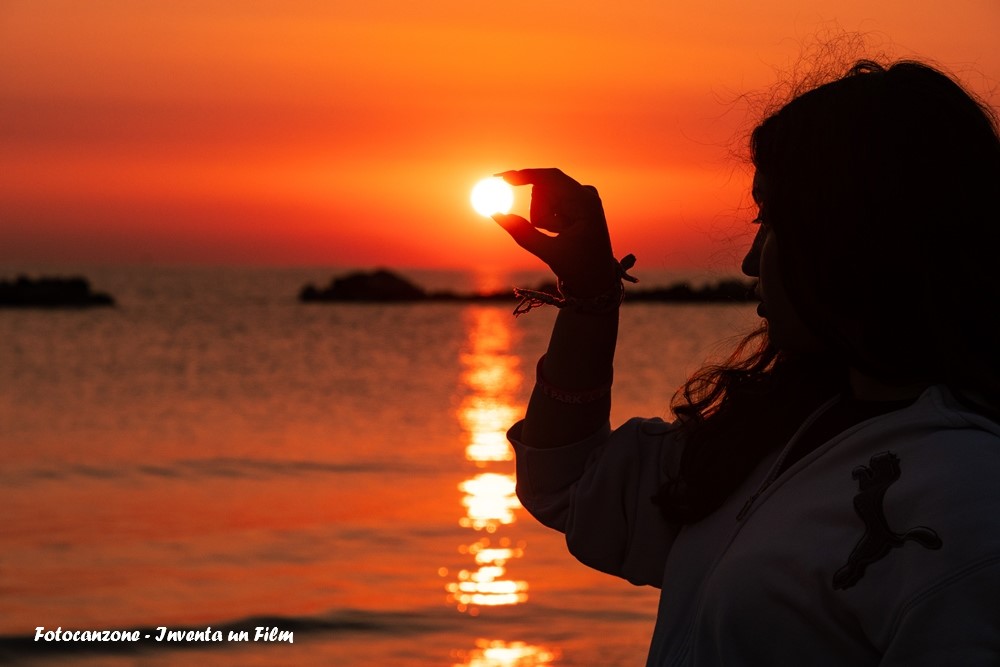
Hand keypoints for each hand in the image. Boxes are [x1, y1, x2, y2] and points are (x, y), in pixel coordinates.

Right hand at [492, 168, 616, 295]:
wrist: (598, 279)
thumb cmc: (579, 268)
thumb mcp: (549, 253)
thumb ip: (523, 234)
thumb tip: (495, 214)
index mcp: (586, 203)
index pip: (551, 178)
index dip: (524, 175)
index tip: (501, 178)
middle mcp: (586, 194)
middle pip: (544, 188)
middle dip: (537, 210)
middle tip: (549, 233)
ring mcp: (582, 197)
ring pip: (544, 196)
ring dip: (542, 216)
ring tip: (558, 236)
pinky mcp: (576, 202)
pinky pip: (549, 202)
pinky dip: (546, 218)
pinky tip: (560, 232)